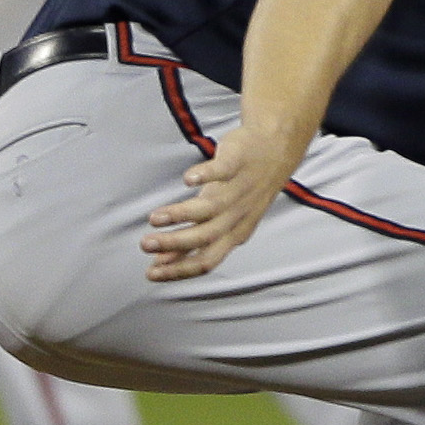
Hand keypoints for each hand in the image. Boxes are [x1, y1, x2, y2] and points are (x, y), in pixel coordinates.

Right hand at [141, 120, 303, 281]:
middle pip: (205, 237)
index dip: (179, 270)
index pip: (207, 260)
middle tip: (145, 244)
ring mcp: (239, 190)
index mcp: (233, 234)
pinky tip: (187, 180)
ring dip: (181, 214)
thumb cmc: (243, 189)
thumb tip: (161, 261)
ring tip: (154, 218)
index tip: (150, 273)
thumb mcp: (220, 221)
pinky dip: (206, 175)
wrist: (279, 150)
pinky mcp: (238, 163)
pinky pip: (223, 171)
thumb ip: (192, 242)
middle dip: (173, 244)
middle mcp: (238, 216)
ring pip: (210, 208)